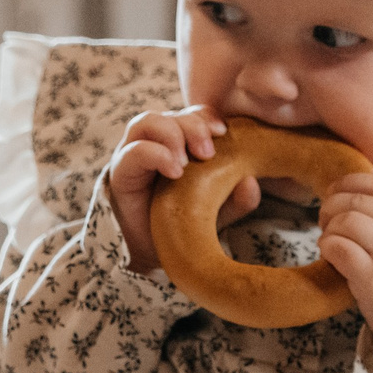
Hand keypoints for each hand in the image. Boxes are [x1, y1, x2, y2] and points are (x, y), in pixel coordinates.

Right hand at [108, 106, 261, 274]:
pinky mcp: (120, 173)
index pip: (191, 115)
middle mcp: (155, 144)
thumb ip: (237, 198)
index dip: (207, 117)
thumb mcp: (218, 213)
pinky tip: (175, 172)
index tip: (224, 132)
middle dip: (193, 126)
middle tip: (208, 152)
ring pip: (147, 122)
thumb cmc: (185, 228)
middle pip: (171, 114)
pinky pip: (133, 151)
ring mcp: (134, 155)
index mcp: (180, 144)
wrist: (153, 258)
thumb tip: (251, 182)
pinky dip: (156, 154)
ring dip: (171, 135)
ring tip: (186, 163)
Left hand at [318, 174, 372, 371]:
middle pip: (357, 201)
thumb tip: (353, 192)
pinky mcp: (372, 280)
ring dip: (328, 227)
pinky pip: (339, 248)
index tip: (334, 190)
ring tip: (328, 238)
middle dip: (332, 205)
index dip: (348, 183)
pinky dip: (327, 246)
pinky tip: (328, 253)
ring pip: (346, 221)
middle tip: (325, 219)